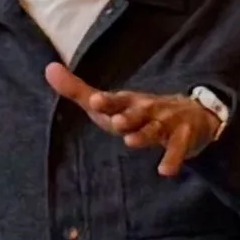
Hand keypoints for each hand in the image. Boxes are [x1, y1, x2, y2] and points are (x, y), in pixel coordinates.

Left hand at [45, 63, 221, 177]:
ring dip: (145, 135)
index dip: (106, 101)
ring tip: (131, 141)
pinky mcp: (184, 137)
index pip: (116, 100)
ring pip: (155, 129)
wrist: (191, 115)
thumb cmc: (138, 112)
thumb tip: (48, 68)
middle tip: (115, 121)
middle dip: (127, 116)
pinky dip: (173, 158)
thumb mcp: (109, 104)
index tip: (94, 101)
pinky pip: (178, 148)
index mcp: (128, 102)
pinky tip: (165, 171)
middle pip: (136, 113)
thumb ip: (78, 91)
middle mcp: (147, 109)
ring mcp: (167, 122)